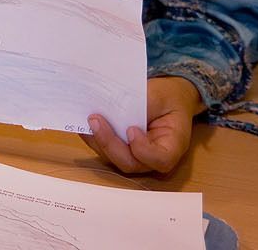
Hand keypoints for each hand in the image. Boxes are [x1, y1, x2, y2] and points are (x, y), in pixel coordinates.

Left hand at [82, 76, 201, 173]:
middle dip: (110, 143)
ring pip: (113, 159)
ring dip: (98, 140)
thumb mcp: (160, 96)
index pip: (160, 160)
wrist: (165, 98)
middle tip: (96, 120)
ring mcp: (134, 156)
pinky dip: (92, 138)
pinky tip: (84, 122)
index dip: (143, 150)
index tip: (131, 129)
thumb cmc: (166, 98)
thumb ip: (143, 104)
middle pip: (130, 163)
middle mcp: (152, 157)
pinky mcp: (120, 150)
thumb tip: (117, 107)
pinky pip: (104, 150)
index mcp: (172, 146)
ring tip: (89, 118)